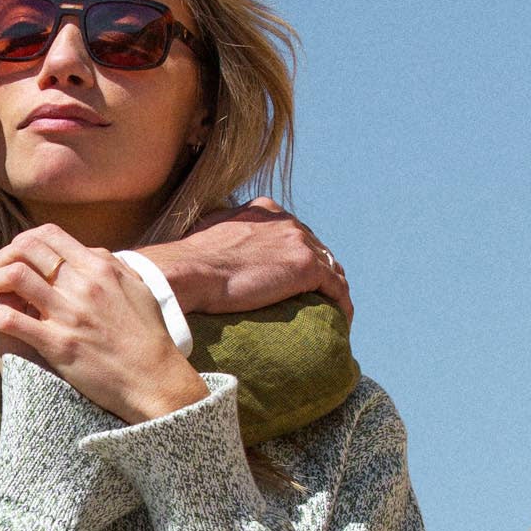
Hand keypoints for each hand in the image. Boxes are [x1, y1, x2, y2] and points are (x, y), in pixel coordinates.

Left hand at [0, 227, 208, 424]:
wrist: (156, 379)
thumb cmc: (149, 337)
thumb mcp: (137, 288)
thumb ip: (110, 266)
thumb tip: (86, 253)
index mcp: (99, 267)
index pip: (48, 235)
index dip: (22, 241)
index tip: (16, 257)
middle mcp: (82, 284)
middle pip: (25, 250)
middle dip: (2, 259)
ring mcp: (68, 314)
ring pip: (13, 279)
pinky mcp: (57, 344)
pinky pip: (12, 321)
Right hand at [144, 198, 352, 323]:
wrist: (189, 272)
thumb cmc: (188, 261)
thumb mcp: (206, 232)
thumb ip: (221, 229)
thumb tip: (214, 247)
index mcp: (263, 209)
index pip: (292, 232)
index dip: (296, 254)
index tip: (292, 277)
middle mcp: (284, 220)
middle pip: (315, 246)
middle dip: (319, 270)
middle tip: (317, 298)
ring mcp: (297, 241)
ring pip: (331, 266)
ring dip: (333, 288)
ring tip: (332, 312)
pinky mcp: (305, 266)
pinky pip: (336, 287)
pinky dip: (342, 303)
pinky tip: (342, 321)